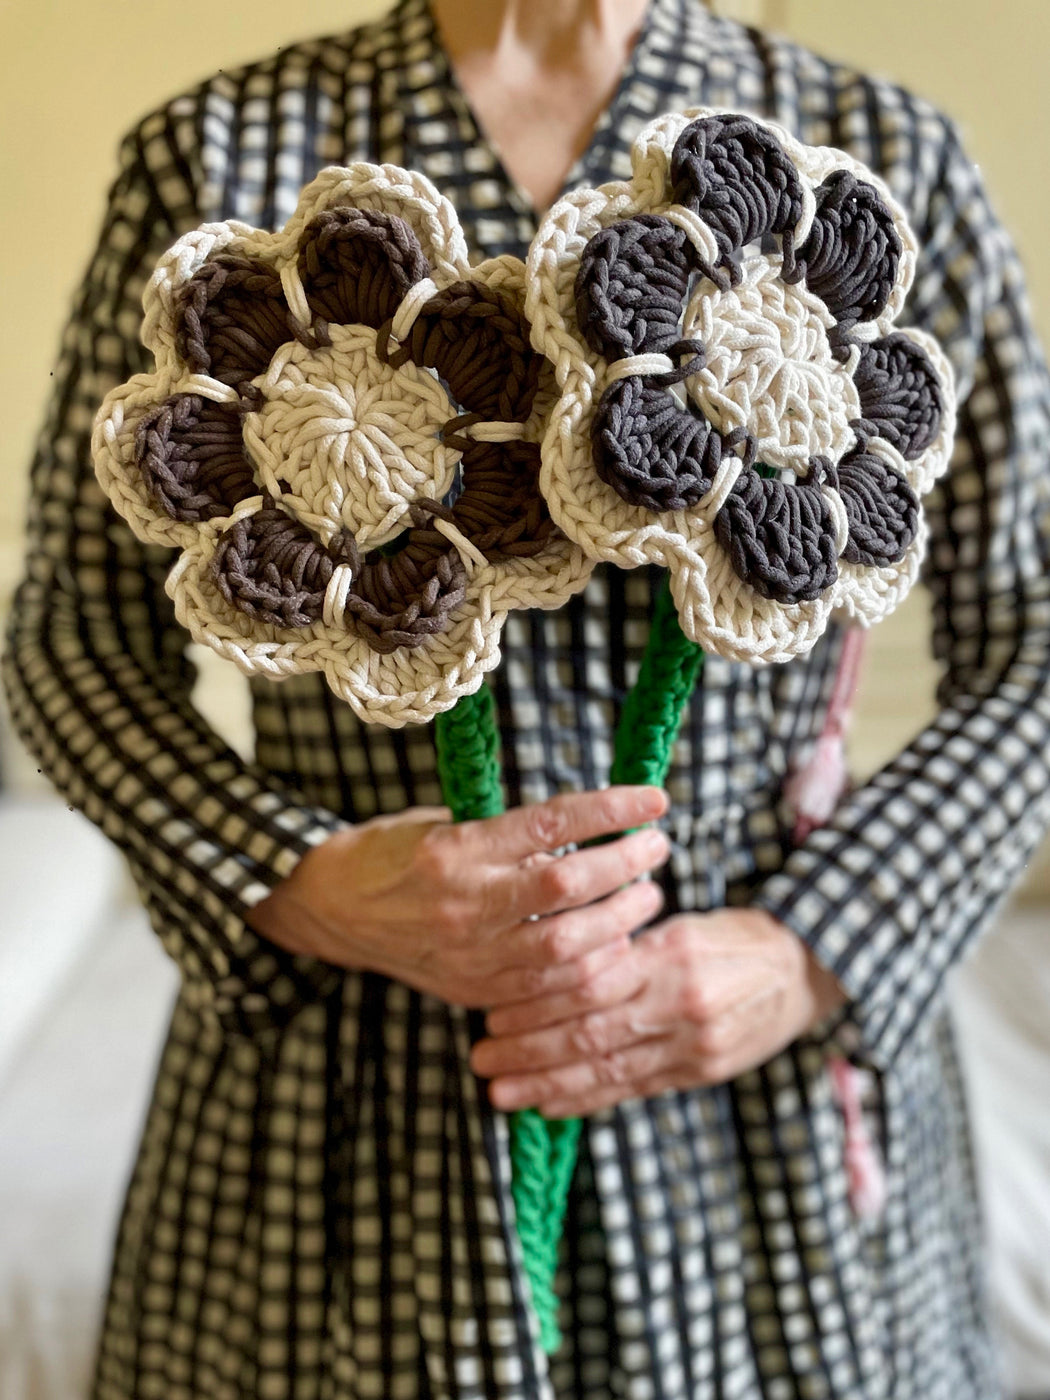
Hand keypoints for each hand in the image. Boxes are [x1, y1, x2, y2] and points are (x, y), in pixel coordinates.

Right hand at [247, 785, 670, 1006]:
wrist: (334, 910)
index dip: (611, 811)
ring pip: (568, 948)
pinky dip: (593, 968)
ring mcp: (469, 955)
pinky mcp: (473, 991)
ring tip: (649, 898)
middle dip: (626, 867)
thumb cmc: (394, 852)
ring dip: (621, 922)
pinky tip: (619, 947)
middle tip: (658, 849)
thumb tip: (588, 830)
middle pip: (568, 888)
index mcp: (457, 848)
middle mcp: (464, 903)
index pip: (551, 824)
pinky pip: (549, 989)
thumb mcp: (446, 822)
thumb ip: (510, 834)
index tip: (655, 800)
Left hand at [469, 908, 847, 1116]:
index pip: (592, 984)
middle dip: (529, 1051)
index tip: (494, 1012)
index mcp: (673, 956)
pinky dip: (588, 1100)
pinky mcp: (701, 1072)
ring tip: (500, 1092)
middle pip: (591, 1033)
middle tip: (480, 1058)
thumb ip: (630, 944)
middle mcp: (683, 1006)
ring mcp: (694, 1047)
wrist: (806, 971)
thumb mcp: (685, 923)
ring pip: (608, 1070)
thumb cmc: (735, 937)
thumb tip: (561, 957)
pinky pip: (634, 1090)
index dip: (539, 1004)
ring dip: (547, 1085)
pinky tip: (549, 1106)